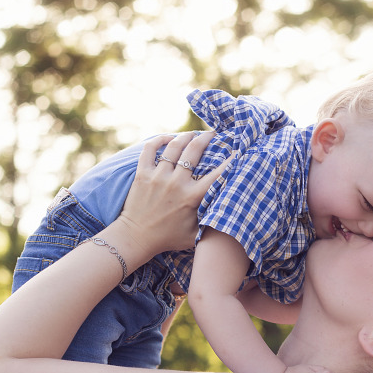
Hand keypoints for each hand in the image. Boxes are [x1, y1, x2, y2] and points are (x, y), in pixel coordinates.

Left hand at [113, 132, 228, 263]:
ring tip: (192, 134)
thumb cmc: (168, 238)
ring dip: (185, 136)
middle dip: (206, 138)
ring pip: (174, 146)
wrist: (136, 238)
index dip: (230, 160)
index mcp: (191, 197)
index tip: (237, 150)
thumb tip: (229, 211)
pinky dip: (159, 140)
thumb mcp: (195, 235)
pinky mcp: (142, 174)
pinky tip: (168, 138)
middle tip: (213, 134)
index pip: (217, 174)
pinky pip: (150, 149)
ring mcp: (157, 176)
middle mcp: (176, 183)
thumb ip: (211, 222)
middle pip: (194, 150)